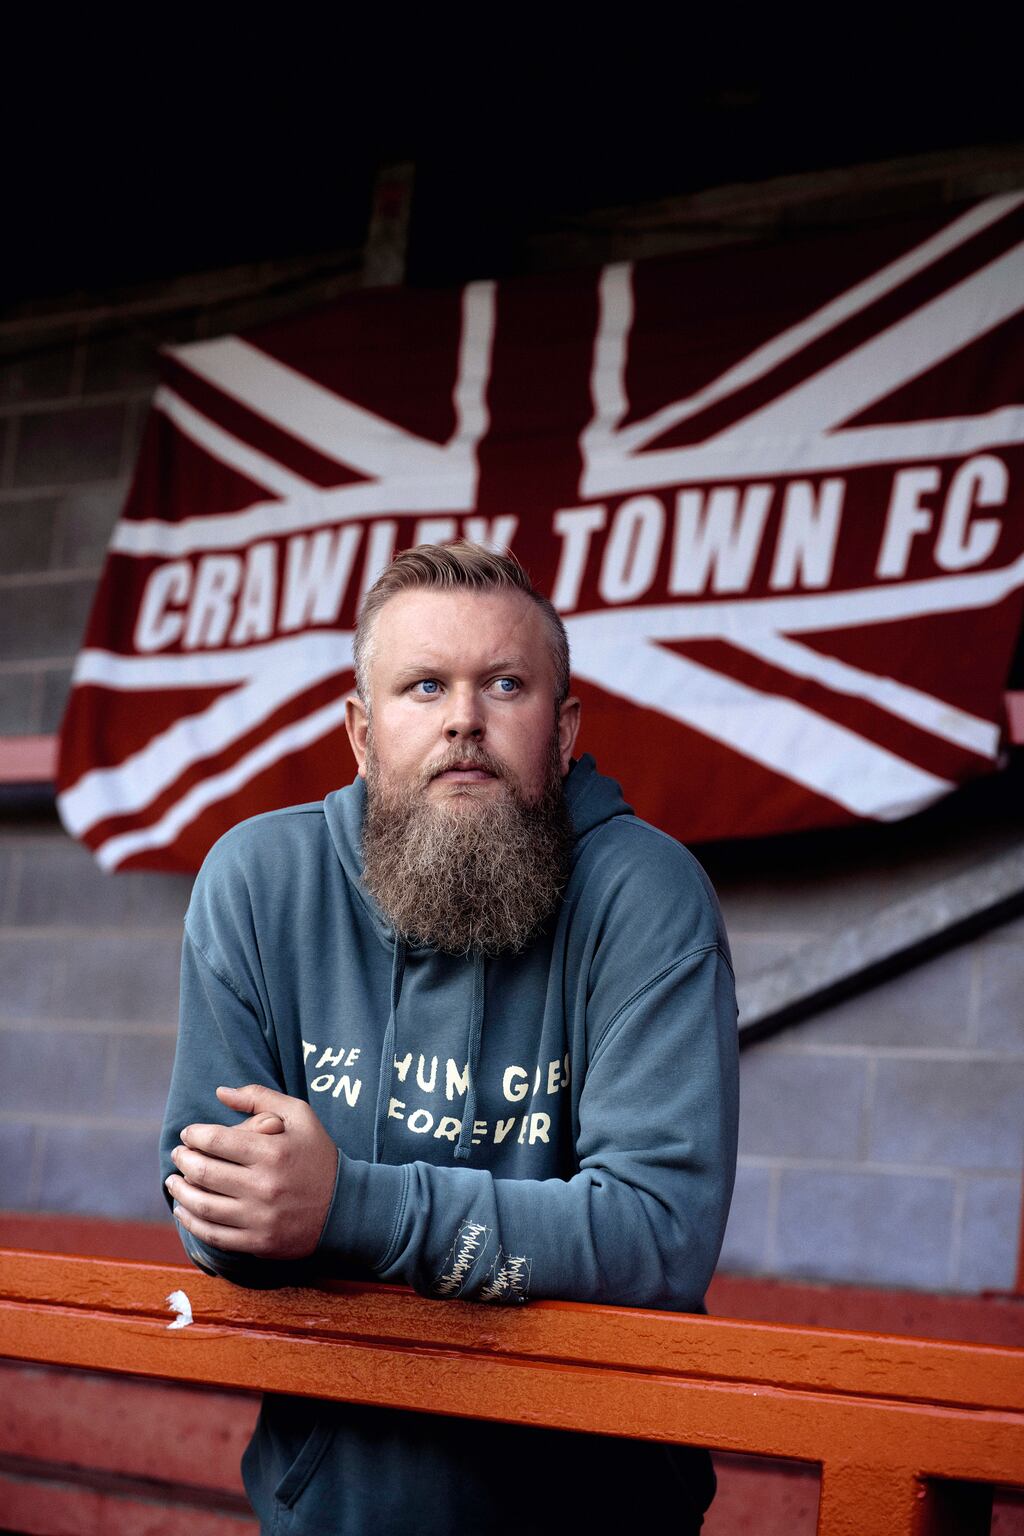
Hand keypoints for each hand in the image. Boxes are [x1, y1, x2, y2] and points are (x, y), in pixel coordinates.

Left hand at [166, 1084, 338, 1258]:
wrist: (345, 1207)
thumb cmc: (318, 1156)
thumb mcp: (300, 1116)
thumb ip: (260, 1098)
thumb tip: (220, 1092)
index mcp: (273, 1151)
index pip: (216, 1140)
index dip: (194, 1135)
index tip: (188, 1134)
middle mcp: (265, 1186)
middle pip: (205, 1172)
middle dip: (183, 1160)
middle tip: (177, 1154)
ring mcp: (260, 1218)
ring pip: (203, 1206)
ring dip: (180, 1192)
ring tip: (173, 1181)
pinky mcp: (258, 1243)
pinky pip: (213, 1234)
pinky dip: (191, 1222)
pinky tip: (184, 1209)